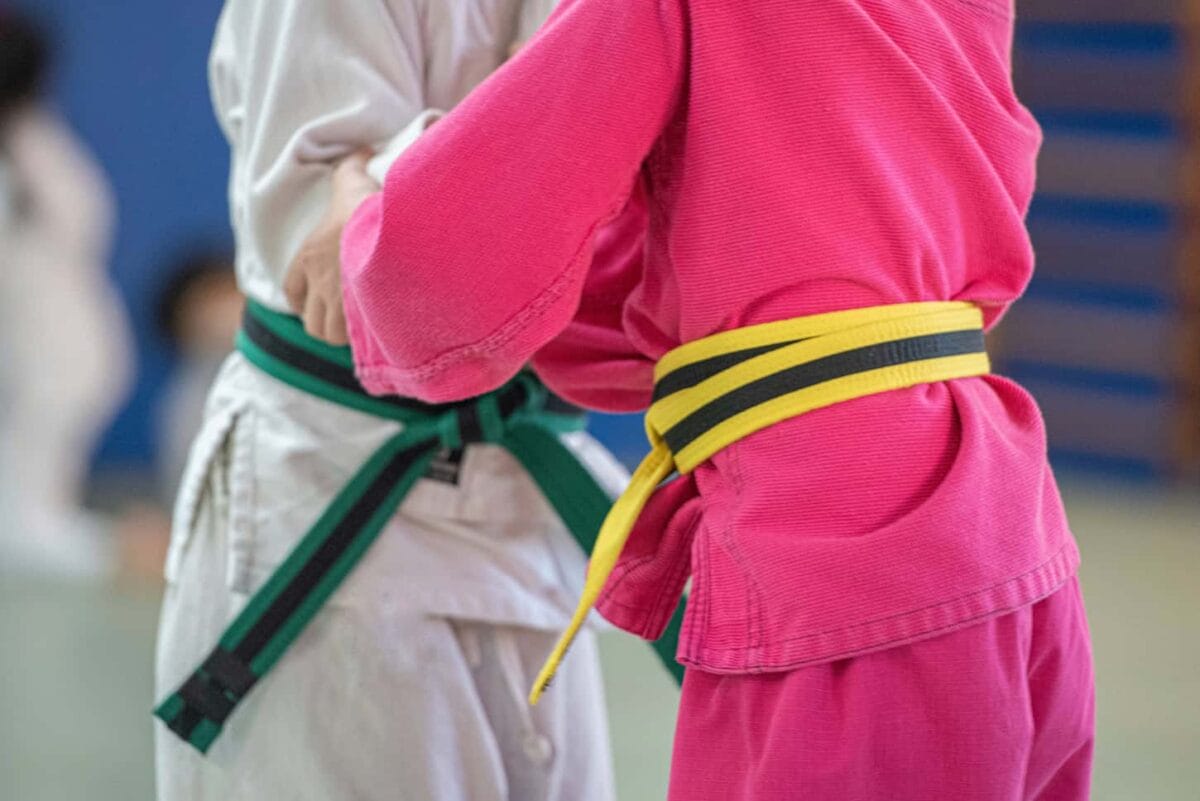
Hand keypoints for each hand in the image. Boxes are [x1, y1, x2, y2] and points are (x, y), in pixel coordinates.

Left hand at [284, 149, 378, 344]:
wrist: (391, 228)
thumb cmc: (369, 205)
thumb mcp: (354, 181)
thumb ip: (353, 168)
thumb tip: (361, 151)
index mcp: (309, 255)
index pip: (293, 290)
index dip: (304, 299)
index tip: (319, 300)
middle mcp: (319, 283)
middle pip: (311, 321)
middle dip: (326, 322)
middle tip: (345, 316)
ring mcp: (339, 303)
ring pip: (330, 335)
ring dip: (345, 334)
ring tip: (363, 327)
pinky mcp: (362, 319)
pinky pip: (356, 343)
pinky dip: (366, 341)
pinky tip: (380, 332)